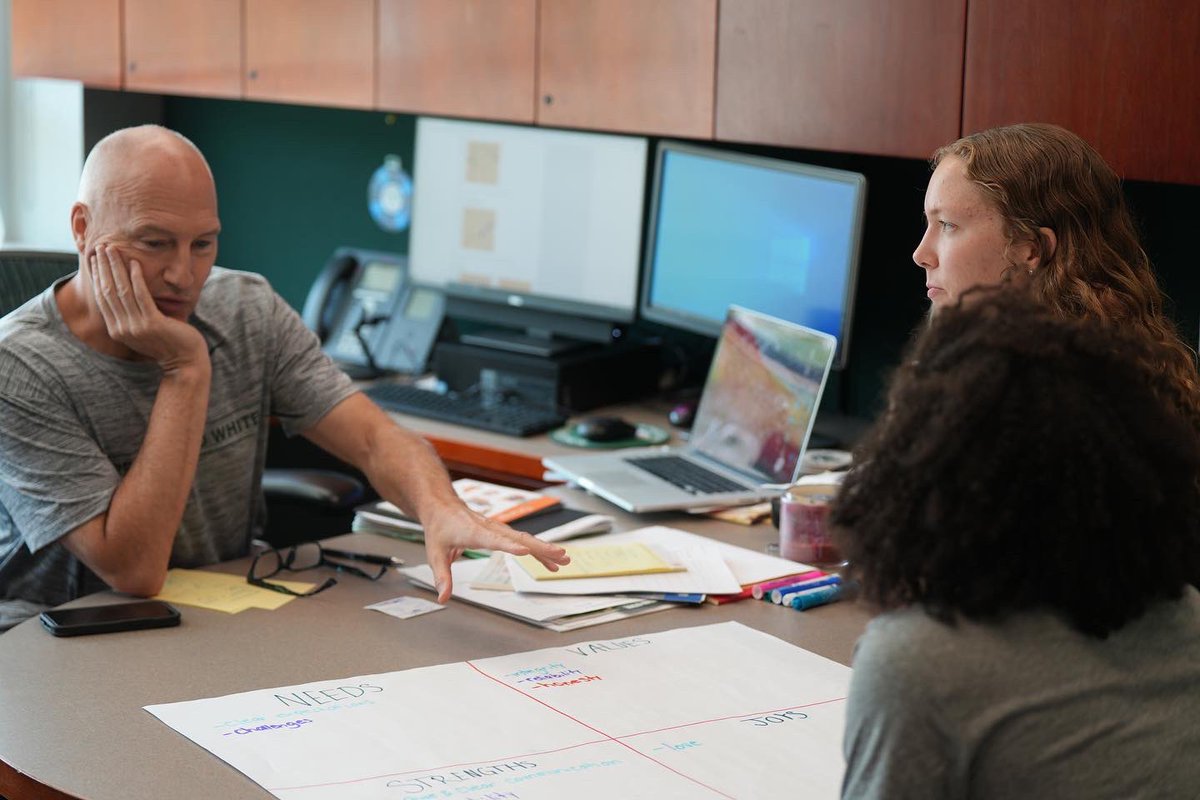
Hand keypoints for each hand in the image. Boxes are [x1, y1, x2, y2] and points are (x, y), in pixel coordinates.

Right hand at [87, 243, 206, 371]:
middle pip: (107, 291)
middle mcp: (122, 328)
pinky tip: (135, 263)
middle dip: (103, 266)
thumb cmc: (167, 341)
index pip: (102, 297)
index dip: (97, 275)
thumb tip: (125, 291)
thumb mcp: (142, 327)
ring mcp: (136, 326)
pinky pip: (142, 296)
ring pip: (122, 290)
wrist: (185, 361)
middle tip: (100, 246)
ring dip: (117, 267)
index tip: (94, 257)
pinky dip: (137, 278)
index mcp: (116, 329)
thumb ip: (132, 313)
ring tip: (114, 249)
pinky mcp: (152, 323)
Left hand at [420, 502, 569, 602]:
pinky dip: (538, 550)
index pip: (494, 539)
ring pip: (526, 538)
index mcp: (474, 532)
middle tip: (560, 556)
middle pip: (519, 538)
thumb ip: (441, 576)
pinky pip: (523, 540)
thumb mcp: (435, 552)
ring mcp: (499, 529)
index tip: (524, 551)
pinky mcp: (502, 532)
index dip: (509, 545)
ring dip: (545, 549)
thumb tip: (443, 598)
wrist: (443, 506)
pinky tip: (550, 561)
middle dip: (540, 548)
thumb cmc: (439, 528)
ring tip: (564, 560)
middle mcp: (490, 528)